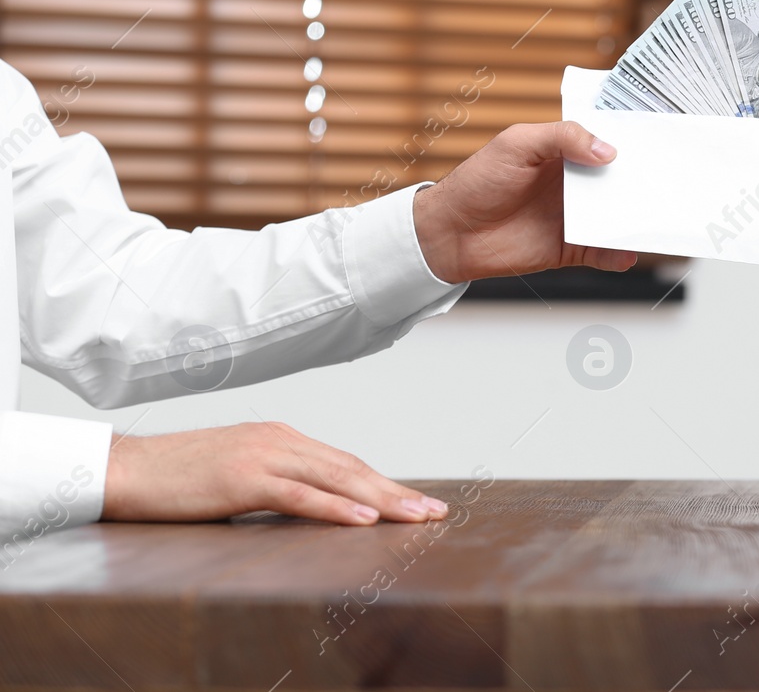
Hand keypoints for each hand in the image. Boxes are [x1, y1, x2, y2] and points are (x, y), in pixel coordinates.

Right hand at [103, 422, 449, 525]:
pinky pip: (300, 494)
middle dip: (397, 492)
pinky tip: (364, 520)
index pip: (345, 463)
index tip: (417, 501)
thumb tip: (310, 504)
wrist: (125, 469)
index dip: (384, 483)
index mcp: (281, 438)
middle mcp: (280, 440)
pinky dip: (336, 507)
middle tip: (435, 512)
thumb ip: (275, 483)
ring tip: (416, 517)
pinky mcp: (243, 478)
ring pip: (337, 479)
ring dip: (381, 500)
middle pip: (352, 469)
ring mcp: (263, 456)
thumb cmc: (177, 477)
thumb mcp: (237, 476)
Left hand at [413, 121, 637, 282]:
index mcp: (566, 154)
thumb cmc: (477, 180)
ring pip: (616, 219)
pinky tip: (626, 253)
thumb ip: (563, 138)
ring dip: (635, 221)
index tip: (658, 145)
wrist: (450, 232)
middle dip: (642, 185)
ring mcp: (574, 217)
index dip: (630, 146)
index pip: (607, 146)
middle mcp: (575, 185)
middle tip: (667, 186)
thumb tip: (607, 151)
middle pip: (619, 184)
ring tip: (657, 222)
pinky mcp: (569, 248)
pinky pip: (602, 252)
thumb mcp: (518, 143)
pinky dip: (617, 255)